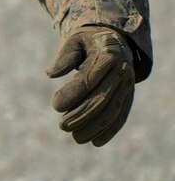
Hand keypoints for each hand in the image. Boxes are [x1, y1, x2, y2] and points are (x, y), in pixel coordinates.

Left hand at [46, 24, 140, 145]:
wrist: (114, 39)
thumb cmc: (87, 42)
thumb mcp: (74, 41)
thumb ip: (64, 57)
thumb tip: (51, 74)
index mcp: (107, 55)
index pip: (89, 79)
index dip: (73, 94)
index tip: (56, 105)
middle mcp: (121, 71)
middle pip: (102, 98)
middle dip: (82, 115)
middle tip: (62, 126)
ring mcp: (128, 85)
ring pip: (113, 110)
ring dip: (95, 127)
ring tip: (76, 138)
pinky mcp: (129, 95)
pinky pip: (122, 114)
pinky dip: (110, 130)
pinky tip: (96, 141)